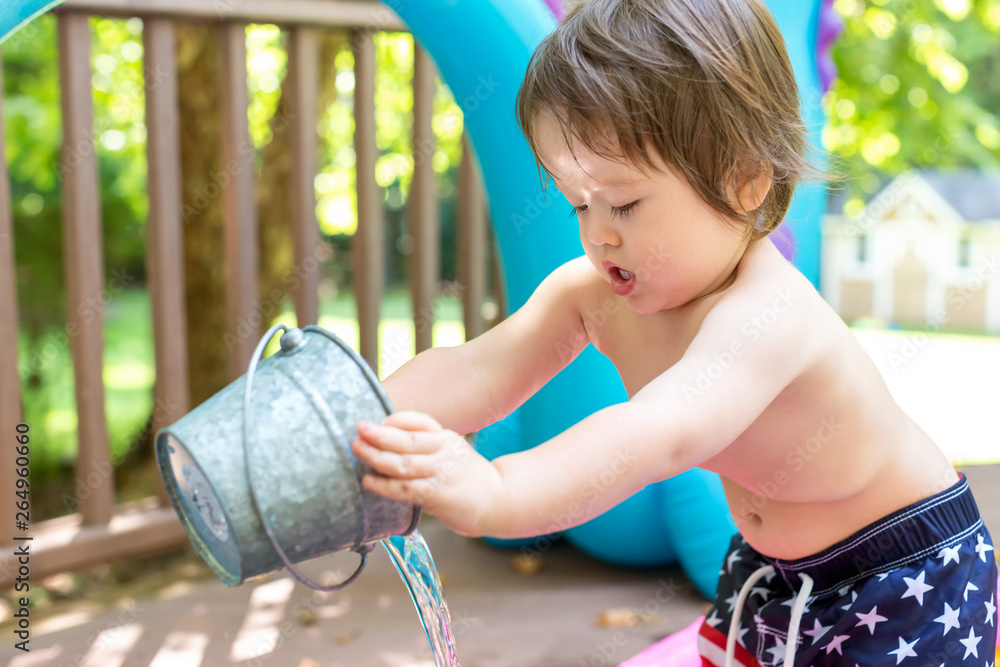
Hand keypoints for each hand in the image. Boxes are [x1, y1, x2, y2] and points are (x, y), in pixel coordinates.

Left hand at [350, 411, 504, 536]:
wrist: (498, 500)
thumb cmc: (467, 477)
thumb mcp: (452, 451)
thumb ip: (426, 444)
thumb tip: (385, 438)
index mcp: (446, 437)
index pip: (419, 421)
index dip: (397, 419)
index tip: (378, 419)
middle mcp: (444, 451)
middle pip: (407, 440)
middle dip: (380, 434)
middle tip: (359, 429)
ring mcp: (441, 472)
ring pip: (403, 463)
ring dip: (376, 456)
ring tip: (358, 449)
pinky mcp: (438, 495)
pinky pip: (406, 489)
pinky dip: (385, 485)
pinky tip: (369, 481)